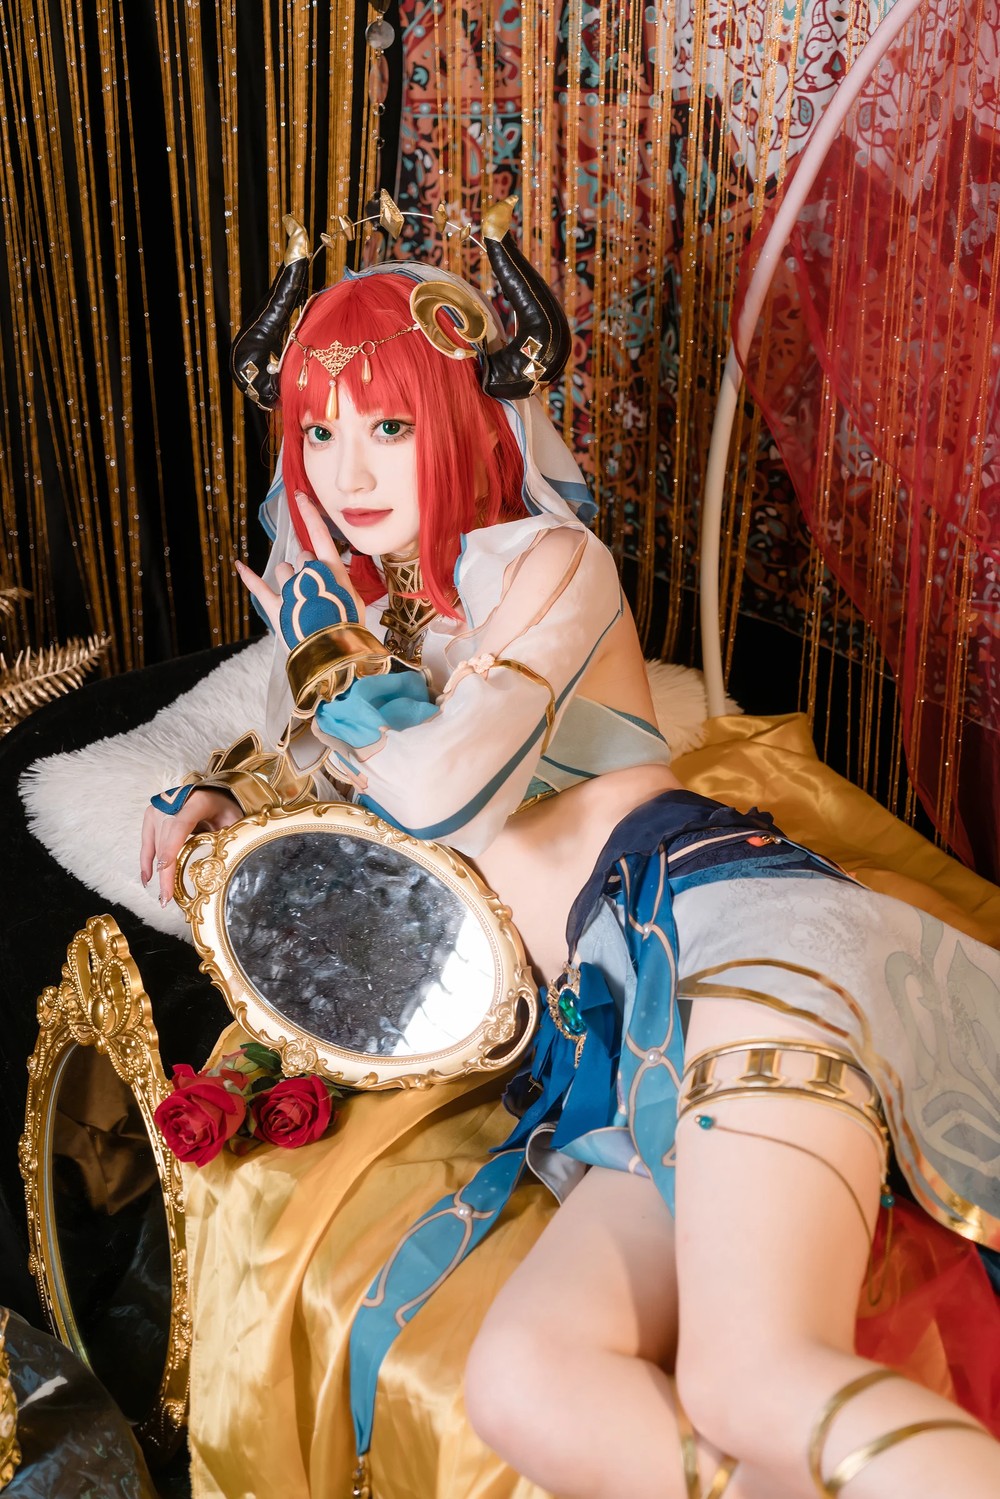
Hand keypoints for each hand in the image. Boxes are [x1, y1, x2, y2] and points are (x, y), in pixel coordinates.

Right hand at [140, 790, 242, 906]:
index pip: (178, 831)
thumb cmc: (224, 806)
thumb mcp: (233, 820)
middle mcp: (171, 803)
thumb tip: (226, 864)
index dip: (170, 858)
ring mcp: (159, 808)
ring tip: (162, 895)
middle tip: (167, 899)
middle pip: (165, 842)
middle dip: (164, 873)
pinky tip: (148, 879)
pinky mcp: (152, 814)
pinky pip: (146, 841)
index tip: (166, 879)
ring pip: (155, 845)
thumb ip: (229, 838)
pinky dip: (147, 861)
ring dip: (157, 871)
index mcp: (194, 803)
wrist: (212, 790)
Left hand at [235, 492, 365, 639]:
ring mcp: (291, 589)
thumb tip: (330, 578)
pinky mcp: (276, 607)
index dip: (310, 514)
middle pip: (302, 557)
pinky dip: (248, 576)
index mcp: (333, 571)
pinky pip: (259, 587)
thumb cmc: (349, 629)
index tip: (300, 497)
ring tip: (301, 602)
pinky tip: (239, 565)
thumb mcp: (354, 601)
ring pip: (283, 569)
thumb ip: (340, 584)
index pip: (319, 535)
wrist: (334, 653)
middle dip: (305, 569)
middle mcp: (309, 574)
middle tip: (316, 592)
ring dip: (288, 579)